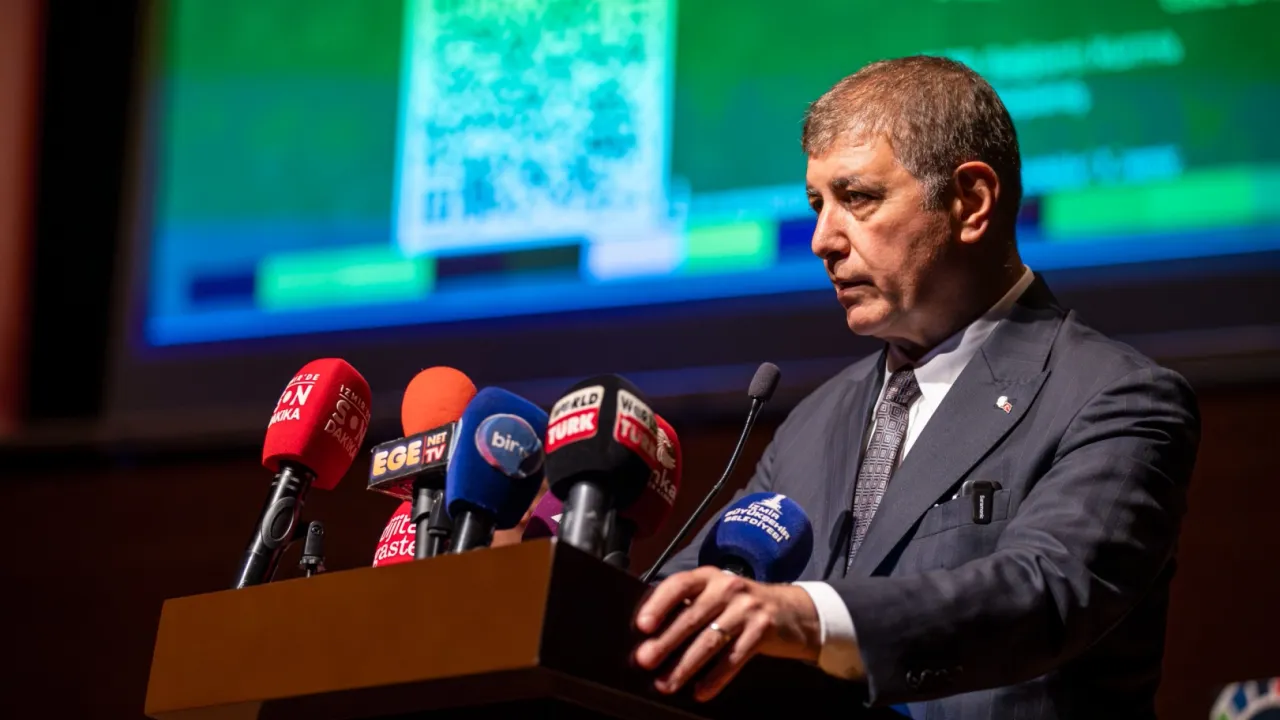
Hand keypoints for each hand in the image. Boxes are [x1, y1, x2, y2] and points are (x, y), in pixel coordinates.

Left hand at [632, 567, 821, 700]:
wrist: (793, 611)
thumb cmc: (741, 605)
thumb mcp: (716, 595)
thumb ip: (689, 605)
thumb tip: (648, 634)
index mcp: (709, 577)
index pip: (679, 585)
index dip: (659, 604)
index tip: (642, 625)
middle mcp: (728, 588)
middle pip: (692, 617)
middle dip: (666, 641)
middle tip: (645, 660)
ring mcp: (747, 609)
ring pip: (711, 640)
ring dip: (685, 665)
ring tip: (666, 683)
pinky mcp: (763, 630)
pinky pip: (734, 658)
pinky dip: (716, 678)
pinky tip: (700, 692)